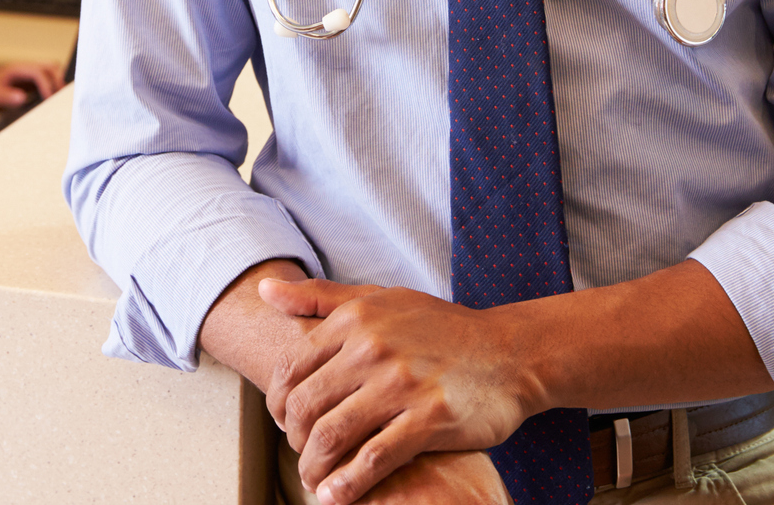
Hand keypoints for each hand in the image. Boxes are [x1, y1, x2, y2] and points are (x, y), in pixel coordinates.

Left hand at [0, 61, 62, 107]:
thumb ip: (5, 97)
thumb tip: (22, 98)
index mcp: (18, 69)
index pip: (38, 73)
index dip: (46, 85)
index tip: (48, 99)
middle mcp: (26, 68)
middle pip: (51, 67)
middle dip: (56, 82)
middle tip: (57, 99)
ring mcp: (30, 73)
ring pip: (52, 71)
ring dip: (56, 83)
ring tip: (56, 100)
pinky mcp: (31, 81)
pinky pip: (47, 80)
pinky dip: (52, 88)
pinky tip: (49, 101)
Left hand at [261, 278, 535, 504]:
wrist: (510, 353)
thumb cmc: (440, 328)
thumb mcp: (380, 299)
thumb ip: (320, 297)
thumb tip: (264, 290)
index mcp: (356, 319)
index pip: (291, 370)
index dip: (280, 406)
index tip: (288, 425)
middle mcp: (373, 348)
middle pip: (306, 407)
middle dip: (294, 441)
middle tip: (301, 457)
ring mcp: (401, 383)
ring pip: (332, 436)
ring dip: (314, 469)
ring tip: (315, 483)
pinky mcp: (429, 418)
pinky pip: (373, 459)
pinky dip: (348, 484)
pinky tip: (339, 496)